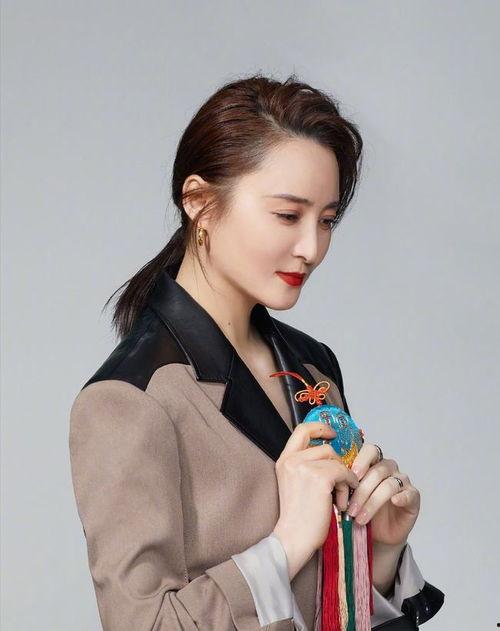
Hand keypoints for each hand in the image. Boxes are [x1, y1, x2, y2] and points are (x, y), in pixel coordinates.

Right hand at [272, 422, 359, 580]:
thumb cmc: (298, 518)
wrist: (293, 538)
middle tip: (343, 480)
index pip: (302, 430)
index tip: (332, 434)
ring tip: (339, 497)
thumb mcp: (294, 484)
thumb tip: (330, 455)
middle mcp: (292, 460)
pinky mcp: (320, 477)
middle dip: (339, 463)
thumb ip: (305, 467)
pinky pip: (343, 473)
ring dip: (344, 478)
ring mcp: (304, 467)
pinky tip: (342, 501)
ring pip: (336, 460)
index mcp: (284, 460)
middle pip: (325, 447)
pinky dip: (348, 485)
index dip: (320, 427)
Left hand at [345, 443, 419, 545]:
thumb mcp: (348, 495)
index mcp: (373, 463)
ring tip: (360, 518)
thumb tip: (330, 479)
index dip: (361, 461)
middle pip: (377, 471)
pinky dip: (401, 497)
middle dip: (361, 491)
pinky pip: (409, 493)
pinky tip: (394, 503)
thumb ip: (344, 483)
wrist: (378, 534)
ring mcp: (402, 482)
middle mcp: (389, 469)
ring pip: (389, 485)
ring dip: (373, 502)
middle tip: (350, 508)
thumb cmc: (361, 510)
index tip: (350, 475)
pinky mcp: (413, 497)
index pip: (370, 451)